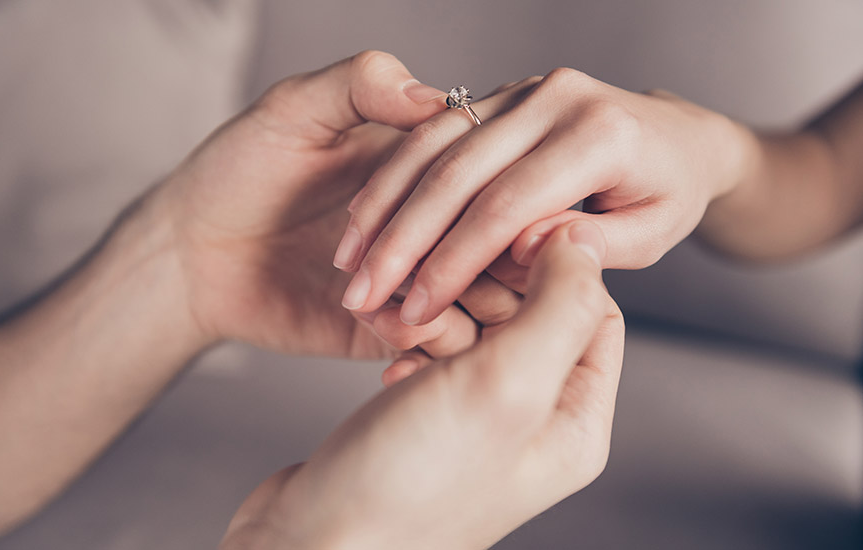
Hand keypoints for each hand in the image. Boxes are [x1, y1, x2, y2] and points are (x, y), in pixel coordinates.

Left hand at [156, 50, 491, 358]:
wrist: (191, 254)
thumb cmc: (237, 171)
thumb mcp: (295, 109)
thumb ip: (362, 84)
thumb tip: (437, 98)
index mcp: (425, 166)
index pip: (497, 178)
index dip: (496, 194)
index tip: (474, 208)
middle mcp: (432, 225)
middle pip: (507, 247)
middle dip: (484, 261)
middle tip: (432, 266)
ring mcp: (417, 280)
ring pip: (490, 304)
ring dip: (454, 304)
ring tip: (395, 300)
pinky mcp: (394, 330)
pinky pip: (442, 346)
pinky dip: (422, 339)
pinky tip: (372, 322)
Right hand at [219, 221, 624, 549]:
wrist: (314, 540)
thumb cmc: (409, 486)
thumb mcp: (505, 386)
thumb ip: (560, 308)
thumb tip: (583, 241)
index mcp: (573, 420)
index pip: (592, 312)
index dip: (551, 266)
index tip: (501, 241)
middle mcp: (533, 418)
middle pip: (527, 309)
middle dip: (475, 287)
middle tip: (431, 288)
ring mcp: (478, 415)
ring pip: (471, 321)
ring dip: (431, 306)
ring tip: (394, 319)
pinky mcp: (427, 409)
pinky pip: (430, 344)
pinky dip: (405, 333)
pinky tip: (383, 345)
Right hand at [335, 68, 751, 324]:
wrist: (679, 137)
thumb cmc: (667, 194)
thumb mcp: (649, 234)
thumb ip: (590, 244)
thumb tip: (520, 248)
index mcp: (600, 135)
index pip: (507, 206)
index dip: (454, 261)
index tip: (415, 308)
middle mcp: (556, 98)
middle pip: (458, 173)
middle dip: (402, 239)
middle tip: (362, 292)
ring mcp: (523, 90)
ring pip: (433, 148)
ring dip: (383, 205)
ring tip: (349, 259)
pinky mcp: (499, 95)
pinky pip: (433, 134)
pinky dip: (393, 176)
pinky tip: (363, 216)